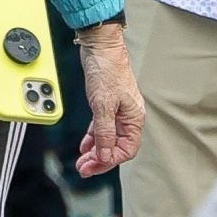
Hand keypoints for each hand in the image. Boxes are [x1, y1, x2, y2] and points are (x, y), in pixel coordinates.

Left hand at [74, 26, 143, 176]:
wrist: (100, 47)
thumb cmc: (107, 70)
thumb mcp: (103, 105)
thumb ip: (104, 131)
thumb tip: (104, 154)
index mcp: (134, 118)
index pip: (126, 149)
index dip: (109, 160)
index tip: (93, 166)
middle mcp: (128, 117)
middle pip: (116, 147)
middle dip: (100, 160)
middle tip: (83, 169)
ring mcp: (117, 111)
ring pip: (108, 139)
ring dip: (95, 151)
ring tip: (82, 162)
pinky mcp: (106, 105)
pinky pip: (101, 128)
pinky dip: (93, 138)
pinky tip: (84, 146)